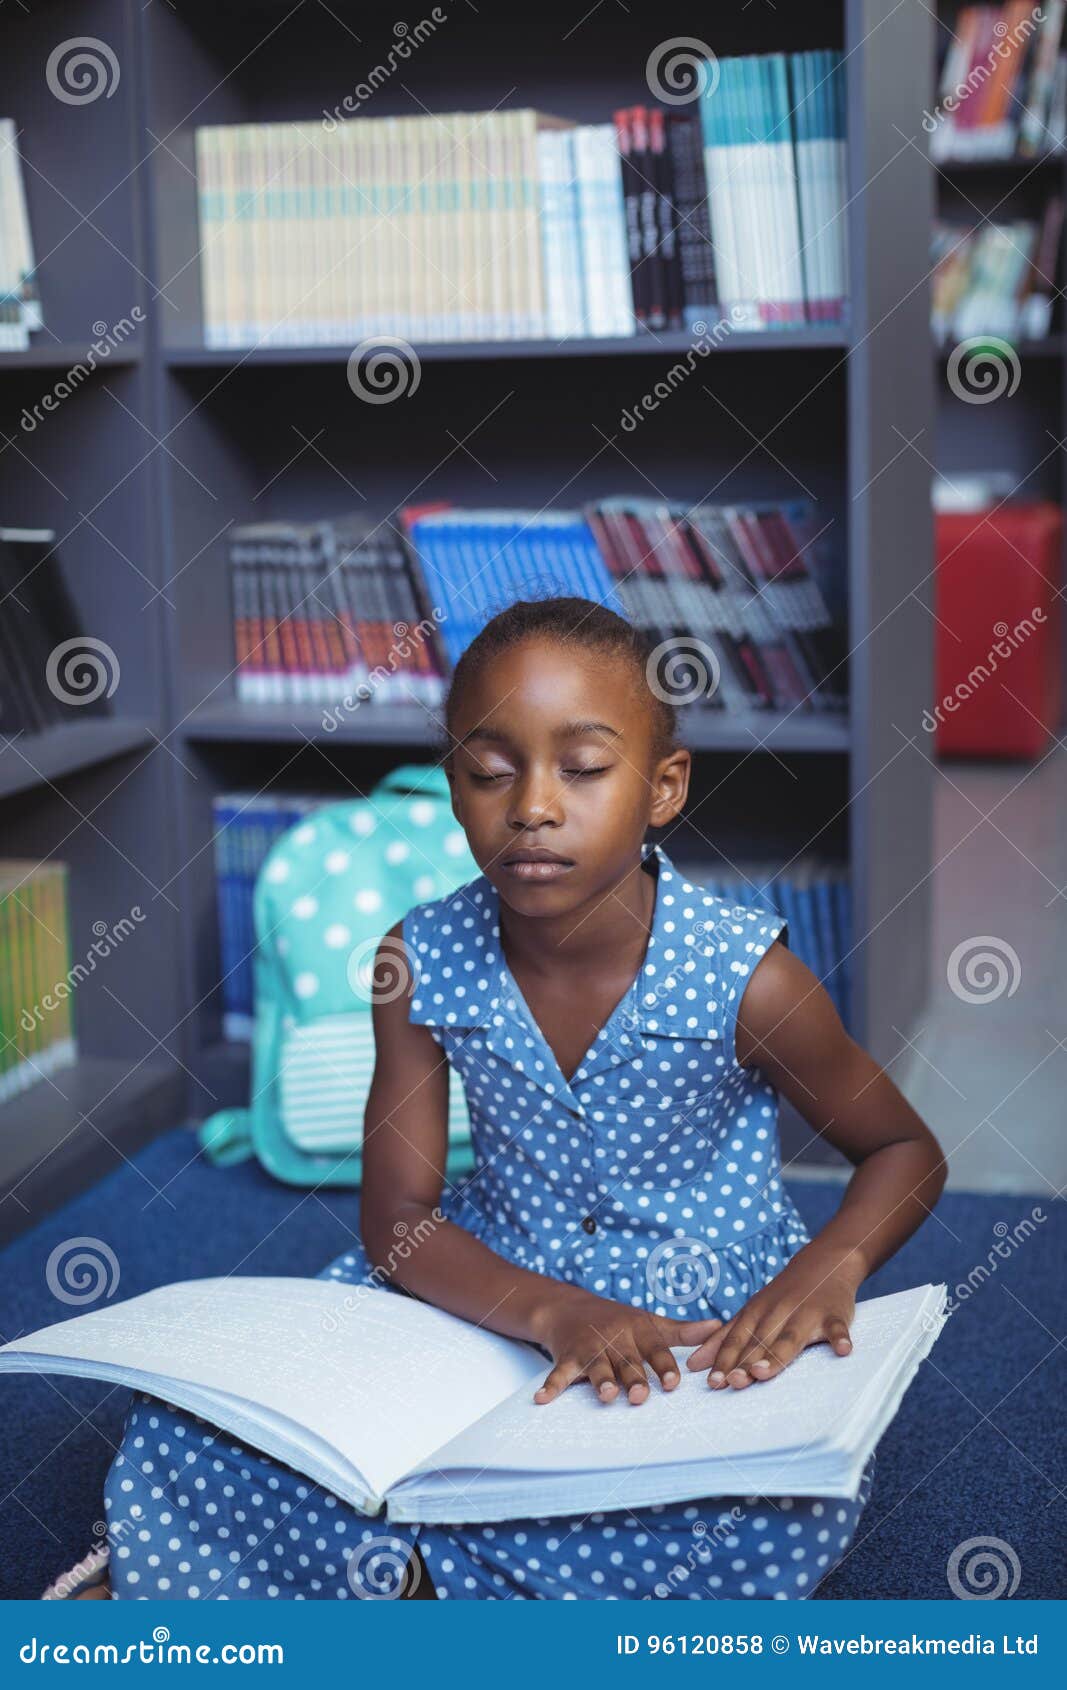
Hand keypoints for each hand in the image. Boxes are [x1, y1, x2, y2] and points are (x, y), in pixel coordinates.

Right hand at [531, 1288, 723, 1405]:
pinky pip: (559, 1373)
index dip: (664, 1367)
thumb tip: (719, 1326)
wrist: (568, 1307)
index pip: (655, 1350)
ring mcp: (590, 1348)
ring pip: (597, 1367)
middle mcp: (615, 1339)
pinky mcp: (567, 1356)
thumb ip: (682, 1331)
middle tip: (641, 1397)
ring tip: (606, 1395)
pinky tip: (542, 1399)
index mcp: (638, 1332)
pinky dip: (551, 1386)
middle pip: (627, 1362)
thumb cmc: (618, 1321)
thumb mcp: (649, 1322)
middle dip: (634, 1378)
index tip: (674, 1384)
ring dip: (600, 1380)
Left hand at [685, 1247, 861, 1389]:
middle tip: (732, 1382)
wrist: (824, 1263)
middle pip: (760, 1341)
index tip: (712, 1382)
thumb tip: (693, 1365)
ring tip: (764, 1372)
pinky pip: (838, 1328)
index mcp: (757, 1312)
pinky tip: (843, 1351)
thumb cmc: (782, 1297)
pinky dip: (840, 1339)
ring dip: (777, 1354)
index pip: (737, 1338)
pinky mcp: (835, 1315)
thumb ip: (725, 1339)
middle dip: (745, 1362)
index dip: (725, 1360)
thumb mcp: (752, 1311)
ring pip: (791, 1337)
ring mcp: (807, 1313)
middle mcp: (778, 1312)